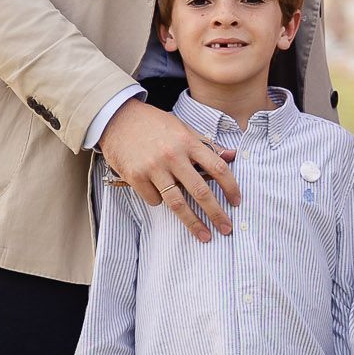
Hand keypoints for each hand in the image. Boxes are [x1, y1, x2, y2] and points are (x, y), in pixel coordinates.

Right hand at [98, 101, 239, 242]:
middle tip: (226, 228)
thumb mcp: (182, 128)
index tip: (237, 202)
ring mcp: (153, 167)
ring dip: (193, 223)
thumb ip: (205, 144)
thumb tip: (232, 155)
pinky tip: (159, 194)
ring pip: (178, 203)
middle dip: (217, 213)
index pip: (217, 168)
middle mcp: (172, 156)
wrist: (117, 118)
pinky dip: (160, 201)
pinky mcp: (135, 177)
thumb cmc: (153, 124)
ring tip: (204, 235)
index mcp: (188, 142)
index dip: (231, 187)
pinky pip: (154, 200)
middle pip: (201, 191)